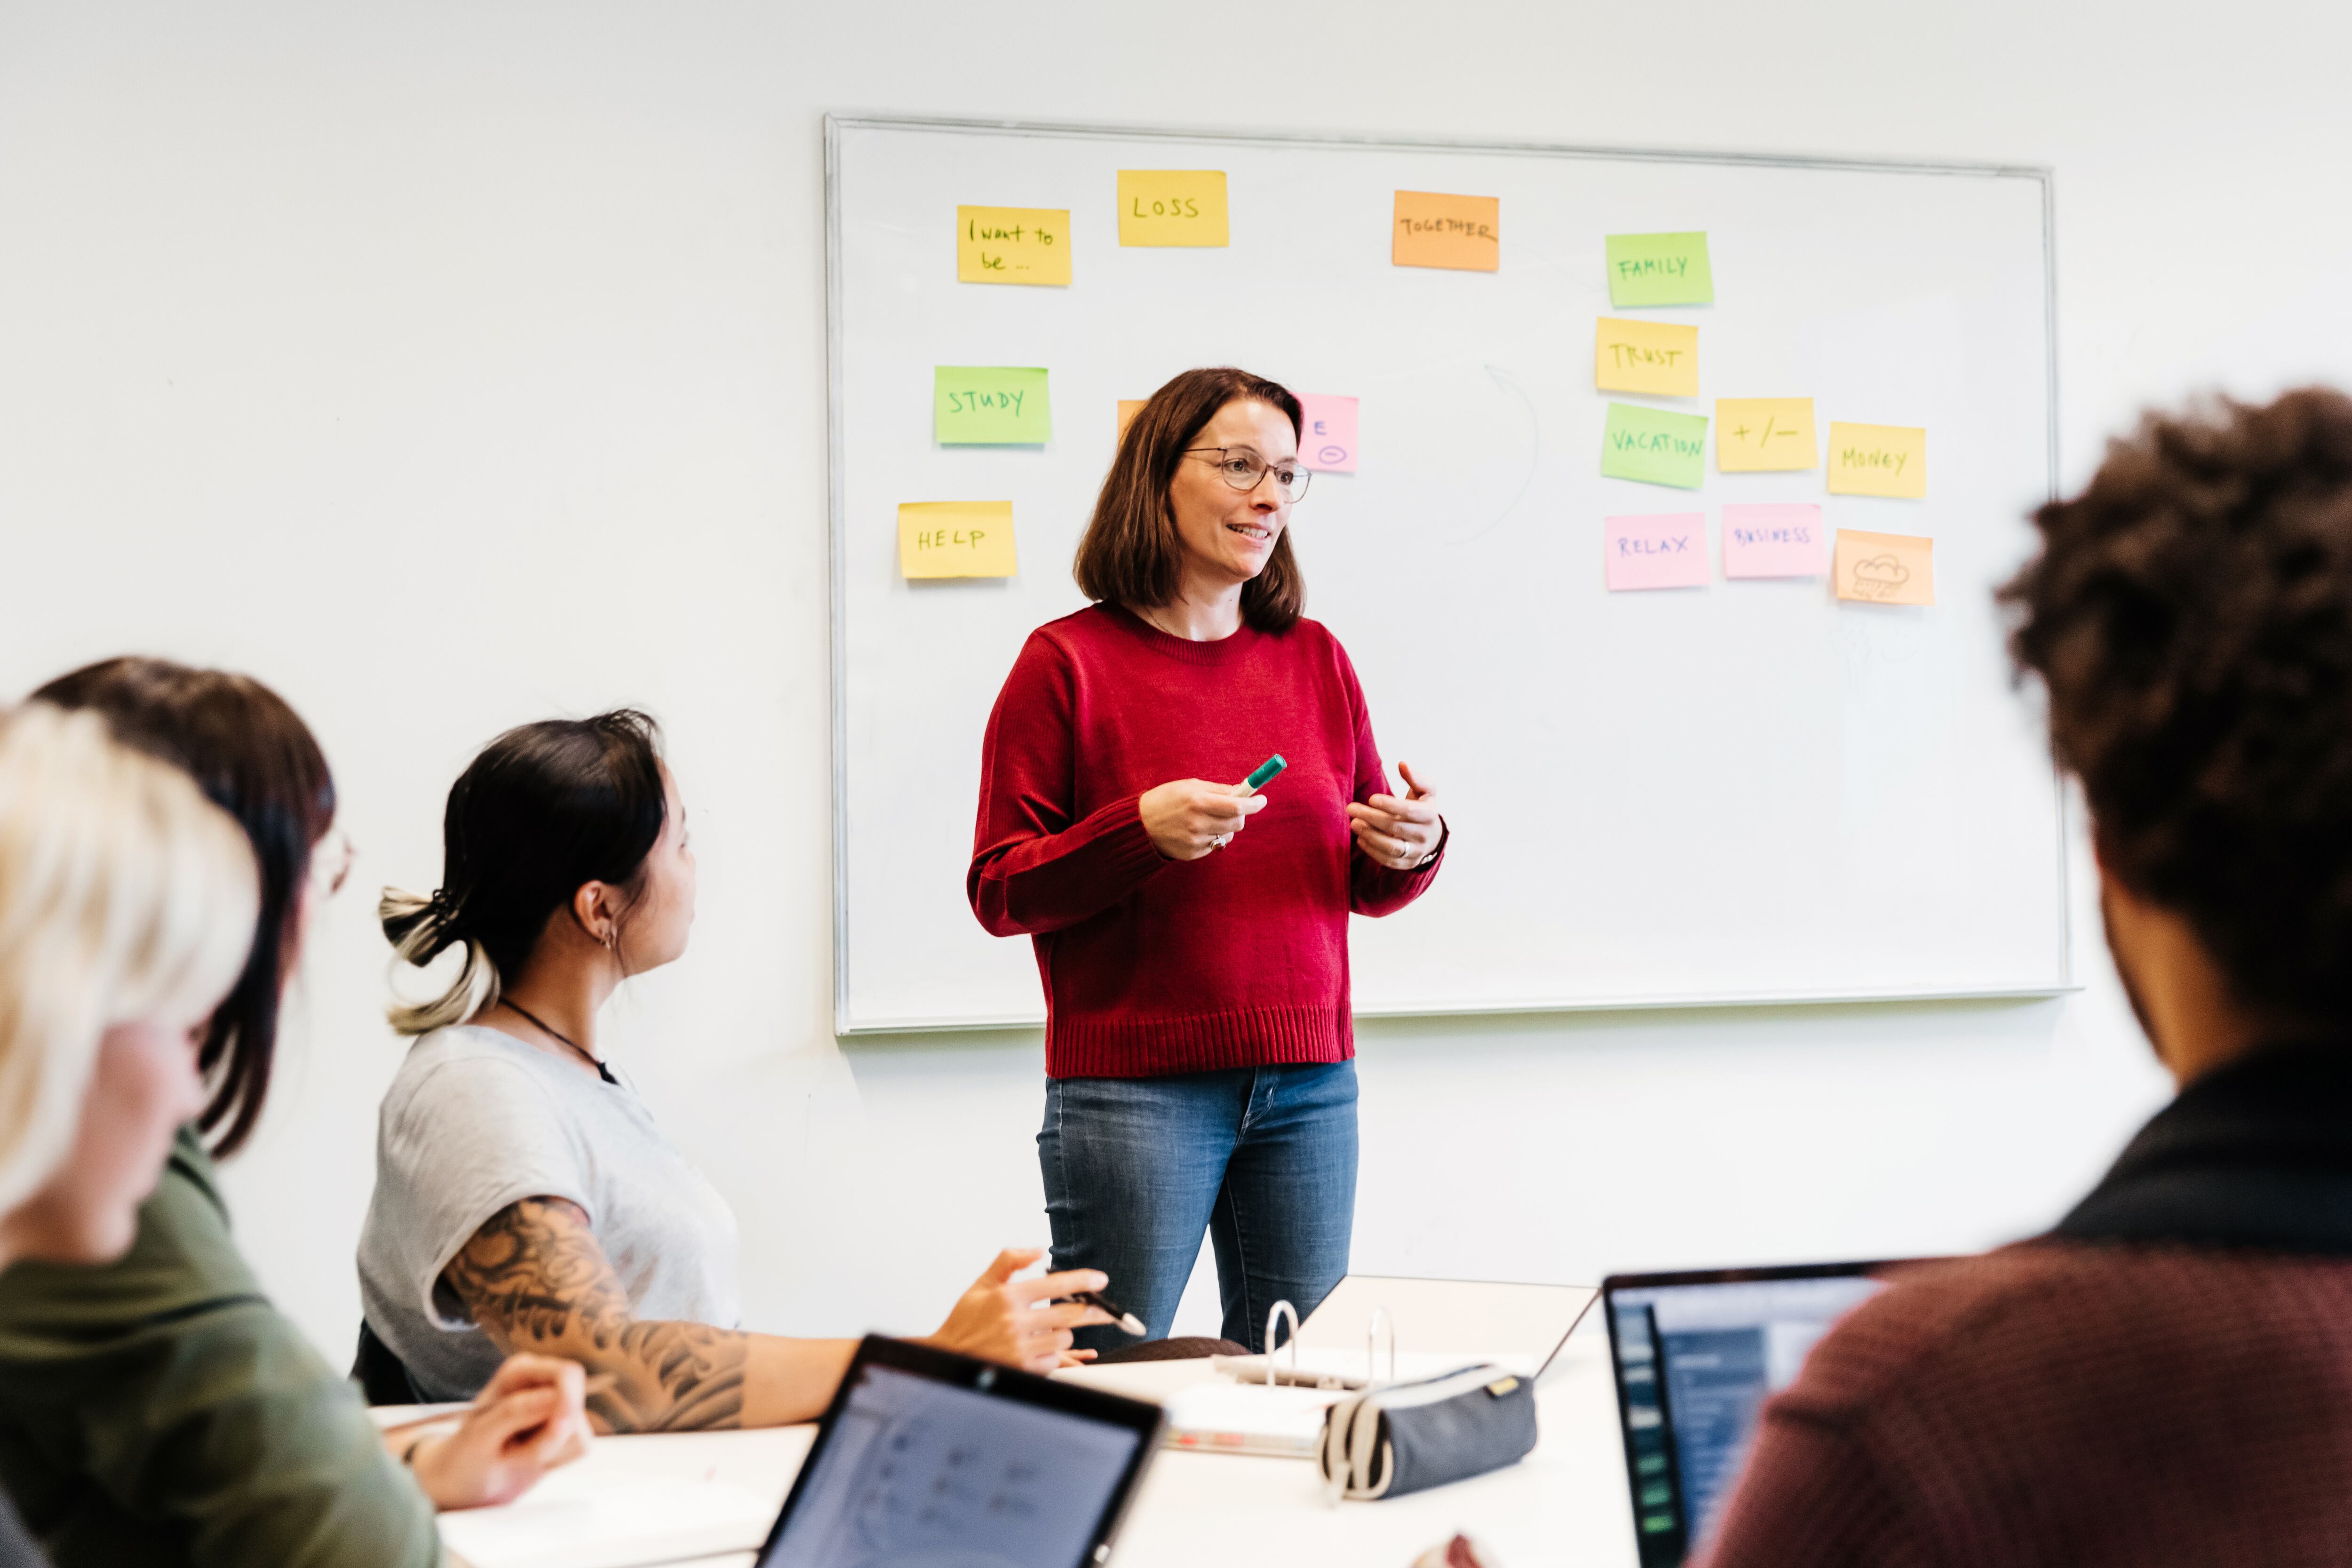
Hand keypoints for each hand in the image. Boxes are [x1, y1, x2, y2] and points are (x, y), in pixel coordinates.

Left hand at [408, 1354, 592, 1511]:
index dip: (569, 1400)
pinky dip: (556, 1461)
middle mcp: (542, 1384)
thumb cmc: (463, 1457)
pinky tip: (529, 1460)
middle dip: (552, 1437)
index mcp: (520, 1372)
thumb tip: (556, 1398)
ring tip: (514, 1456)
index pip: (568, 1374)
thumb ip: (515, 1412)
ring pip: (580, 1430)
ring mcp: (556, 1408)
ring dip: (549, 1452)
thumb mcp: (480, 1435)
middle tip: (516, 1453)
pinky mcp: (565, 1432)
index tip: (558, 1429)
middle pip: (576, 1404)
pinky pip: (580, 1447)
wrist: (461, 1485)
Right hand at [925, 1248, 1113, 1374]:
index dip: (1083, 1281)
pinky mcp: (1022, 1369)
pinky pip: (1053, 1359)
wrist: (948, 1355)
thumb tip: (1038, 1250)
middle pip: (1069, 1314)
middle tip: (1107, 1310)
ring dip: (1064, 1333)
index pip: (1055, 1284)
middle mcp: (1014, 1322)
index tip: (1101, 1279)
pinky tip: (1038, 1348)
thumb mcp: (982, 1283)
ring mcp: (1019, 1348)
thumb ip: (1009, 1260)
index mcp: (1007, 1297)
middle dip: (1093, 1311)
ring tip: (1050, 1330)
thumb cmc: (966, 1319)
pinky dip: (1051, 1353)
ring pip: (1063, 1337)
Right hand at [1139, 778, 1266, 860]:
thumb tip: (1242, 791)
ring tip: (1208, 819)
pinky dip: (1212, 837)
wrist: (1140, 824)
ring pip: (1227, 836)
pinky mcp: (1192, 854)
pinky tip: (1196, 831)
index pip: (1237, 805)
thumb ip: (1217, 789)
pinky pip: (1214, 845)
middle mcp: (1198, 823)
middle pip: (1237, 823)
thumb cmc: (1167, 800)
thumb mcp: (1190, 786)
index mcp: (1198, 802)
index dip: (1254, 803)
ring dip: (1225, 827)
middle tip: (1233, 808)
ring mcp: (1195, 841)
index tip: (1262, 800)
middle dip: (1240, 814)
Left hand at [1346, 760, 1442, 870]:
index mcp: (1430, 816)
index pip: (1409, 811)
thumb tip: (1402, 764)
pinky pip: (1388, 861)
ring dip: (1369, 836)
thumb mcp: (1425, 791)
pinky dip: (1372, 851)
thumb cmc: (1422, 807)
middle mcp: (1425, 836)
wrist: (1431, 835)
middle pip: (1395, 828)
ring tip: (1353, 824)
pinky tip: (1360, 838)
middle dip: (1371, 817)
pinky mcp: (1407, 864)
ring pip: (1391, 847)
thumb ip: (1415, 777)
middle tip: (1351, 808)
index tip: (1371, 798)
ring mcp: (1416, 852)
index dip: (1390, 805)